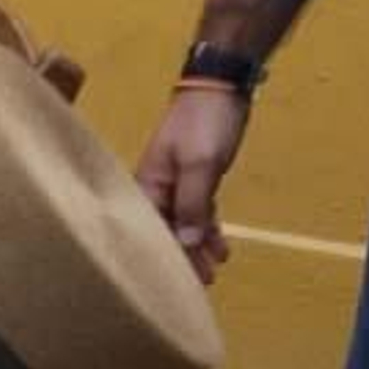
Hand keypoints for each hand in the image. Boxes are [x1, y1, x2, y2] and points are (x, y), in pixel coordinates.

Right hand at [135, 88, 248, 284]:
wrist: (221, 85)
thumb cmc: (204, 123)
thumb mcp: (200, 164)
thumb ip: (193, 204)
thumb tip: (186, 242)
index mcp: (147, 185)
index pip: (151, 231)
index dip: (166, 258)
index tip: (180, 283)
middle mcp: (156, 190)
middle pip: (166, 233)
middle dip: (183, 258)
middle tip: (203, 283)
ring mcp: (175, 185)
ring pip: (184, 225)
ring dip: (199, 247)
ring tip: (215, 269)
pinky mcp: (194, 181)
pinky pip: (197, 213)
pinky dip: (208, 230)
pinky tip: (221, 247)